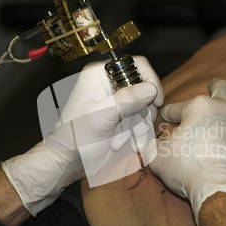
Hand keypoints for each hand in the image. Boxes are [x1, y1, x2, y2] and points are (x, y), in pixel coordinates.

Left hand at [2, 56, 163, 215]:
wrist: (70, 160)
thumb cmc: (76, 137)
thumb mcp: (101, 117)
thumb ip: (126, 100)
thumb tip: (150, 89)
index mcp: (100, 74)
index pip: (136, 64)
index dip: (150, 80)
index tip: (155, 100)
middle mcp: (110, 84)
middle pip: (144, 88)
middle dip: (143, 111)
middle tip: (137, 127)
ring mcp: (117, 101)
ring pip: (145, 107)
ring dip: (139, 126)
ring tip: (127, 141)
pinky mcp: (121, 117)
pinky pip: (141, 120)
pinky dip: (138, 133)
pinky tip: (129, 145)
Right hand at [147, 78, 225, 223]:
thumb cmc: (190, 170)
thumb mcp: (158, 157)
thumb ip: (153, 146)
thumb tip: (151, 143)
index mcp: (201, 106)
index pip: (178, 107)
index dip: (168, 115)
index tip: (164, 121)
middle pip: (224, 86)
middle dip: (215, 87)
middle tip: (211, 90)